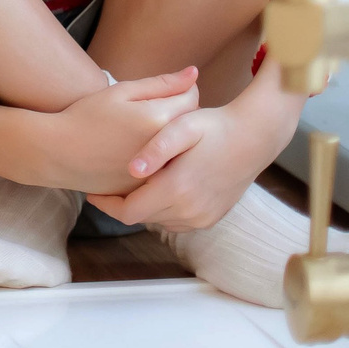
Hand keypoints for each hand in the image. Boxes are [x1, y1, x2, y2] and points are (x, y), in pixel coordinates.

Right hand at [0, 67, 199, 194]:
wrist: (58, 154)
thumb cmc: (86, 117)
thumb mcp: (120, 92)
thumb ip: (161, 83)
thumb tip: (194, 73)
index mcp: (159, 119)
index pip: (192, 98)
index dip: (180, 90)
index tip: (162, 92)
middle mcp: (164, 150)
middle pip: (190, 127)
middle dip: (179, 116)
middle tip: (152, 113)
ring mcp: (158, 174)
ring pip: (181, 152)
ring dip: (174, 142)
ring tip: (146, 135)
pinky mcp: (149, 191)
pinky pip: (166, 172)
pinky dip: (160, 163)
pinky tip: (137, 155)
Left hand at [89, 74, 298, 232]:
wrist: (254, 138)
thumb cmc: (214, 126)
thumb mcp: (182, 126)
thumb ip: (156, 148)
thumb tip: (131, 168)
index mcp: (177, 190)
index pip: (128, 212)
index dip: (107, 205)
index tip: (94, 192)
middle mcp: (189, 211)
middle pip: (141, 217)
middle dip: (123, 203)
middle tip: (110, 181)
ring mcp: (202, 218)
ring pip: (158, 221)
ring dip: (144, 206)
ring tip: (133, 182)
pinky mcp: (211, 218)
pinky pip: (176, 221)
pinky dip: (163, 208)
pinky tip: (158, 186)